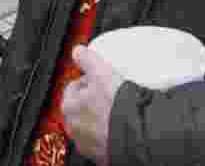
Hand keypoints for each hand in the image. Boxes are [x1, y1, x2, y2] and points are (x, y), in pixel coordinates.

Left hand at [61, 45, 125, 164]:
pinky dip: (111, 133)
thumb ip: (87, 59)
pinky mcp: (103, 155)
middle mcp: (74, 129)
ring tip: (117, 111)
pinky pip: (104, 140)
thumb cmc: (116, 108)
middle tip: (109, 94)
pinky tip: (121, 126)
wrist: (136, 136)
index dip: (88, 81)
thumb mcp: (100, 72)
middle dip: (94, 101)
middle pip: (82, 108)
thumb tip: (78, 51)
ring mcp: (88, 144)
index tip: (98, 79)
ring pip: (92, 125)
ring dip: (102, 118)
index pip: (73, 88)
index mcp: (68, 107)